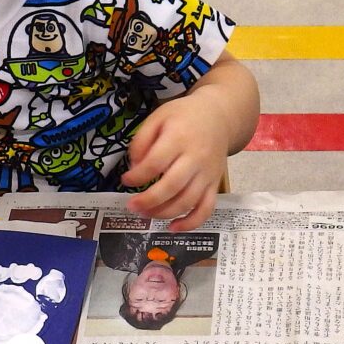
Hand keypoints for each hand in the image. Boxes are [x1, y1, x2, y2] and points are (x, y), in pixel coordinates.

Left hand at [121, 97, 230, 231]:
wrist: (219, 116)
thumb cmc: (183, 117)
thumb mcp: (158, 117)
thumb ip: (142, 141)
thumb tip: (134, 169)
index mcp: (179, 138)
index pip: (155, 163)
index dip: (137, 176)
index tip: (125, 180)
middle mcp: (196, 158)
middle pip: (172, 186)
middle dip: (148, 200)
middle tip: (131, 205)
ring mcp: (207, 174)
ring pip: (187, 201)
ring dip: (163, 213)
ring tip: (145, 214)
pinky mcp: (214, 184)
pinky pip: (206, 209)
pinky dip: (191, 223)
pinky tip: (173, 228)